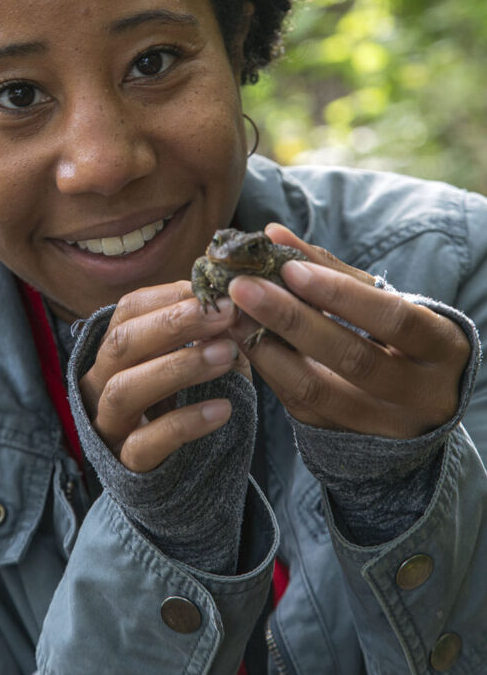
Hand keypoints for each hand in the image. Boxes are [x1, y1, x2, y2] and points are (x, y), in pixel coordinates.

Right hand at [79, 281, 250, 471]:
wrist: (179, 478)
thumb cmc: (185, 403)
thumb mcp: (195, 362)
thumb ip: (210, 335)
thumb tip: (236, 303)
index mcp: (115, 349)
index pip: (128, 310)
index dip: (171, 296)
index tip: (215, 291)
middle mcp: (100, 382)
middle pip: (122, 342)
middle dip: (174, 323)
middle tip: (226, 313)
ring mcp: (108, 424)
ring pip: (125, 389)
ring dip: (178, 366)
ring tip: (228, 355)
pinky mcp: (126, 464)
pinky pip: (147, 442)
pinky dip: (186, 422)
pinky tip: (222, 410)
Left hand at [228, 224, 470, 438]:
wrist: (421, 400)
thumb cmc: (401, 335)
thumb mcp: (384, 300)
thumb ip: (331, 268)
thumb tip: (274, 235)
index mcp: (441, 348)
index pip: (393, 319)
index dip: (341, 294)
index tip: (290, 268)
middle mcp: (421, 395)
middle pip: (352, 358)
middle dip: (292, 320)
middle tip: (244, 287)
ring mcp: (384, 425)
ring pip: (318, 391)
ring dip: (267, 347)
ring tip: (232, 312)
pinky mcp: (346, 439)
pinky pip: (299, 405)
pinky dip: (267, 369)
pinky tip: (241, 339)